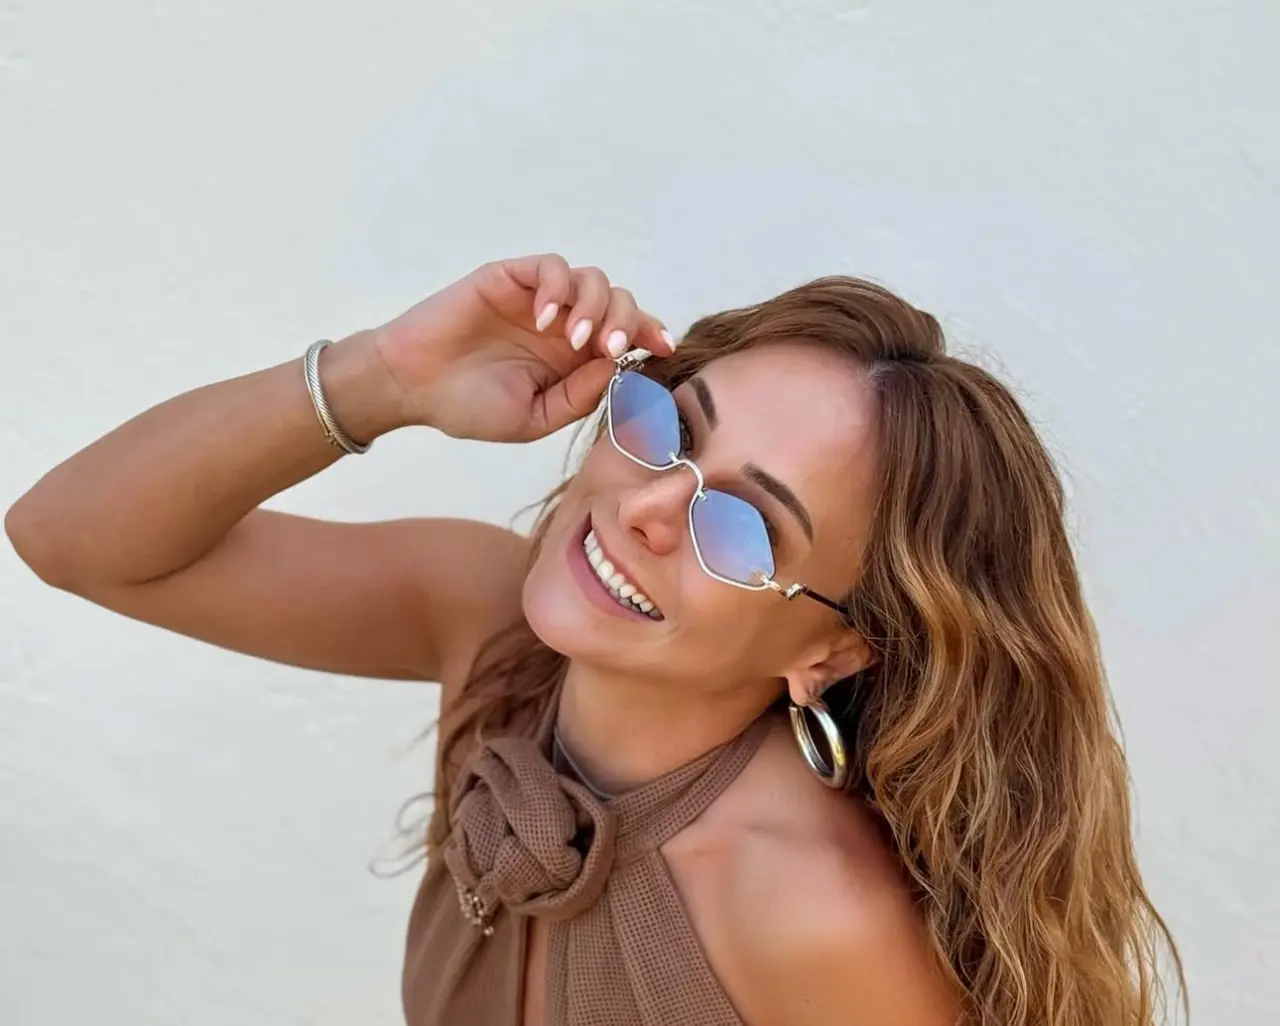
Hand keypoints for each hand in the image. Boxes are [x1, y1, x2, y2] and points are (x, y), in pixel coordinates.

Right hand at [370, 254, 675, 441]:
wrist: (410, 388)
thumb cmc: (467, 406)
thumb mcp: (534, 418)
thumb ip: (577, 397)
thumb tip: (615, 367)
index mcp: (573, 358)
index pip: (626, 335)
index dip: (650, 335)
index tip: (663, 349)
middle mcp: (562, 324)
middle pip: (619, 302)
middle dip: (627, 321)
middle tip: (610, 347)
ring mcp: (537, 299)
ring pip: (591, 280)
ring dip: (594, 306)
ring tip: (572, 339)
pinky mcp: (510, 278)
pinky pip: (550, 267)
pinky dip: (557, 287)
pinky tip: (544, 319)